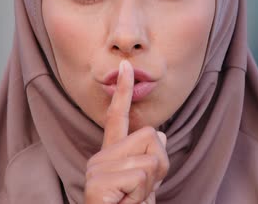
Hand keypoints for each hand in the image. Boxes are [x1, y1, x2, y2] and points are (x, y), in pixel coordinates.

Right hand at [84, 60, 168, 203]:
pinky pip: (139, 177)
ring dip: (151, 185)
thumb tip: (161, 135)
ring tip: (132, 200)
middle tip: (141, 190)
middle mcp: (100, 157)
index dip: (124, 91)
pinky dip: (141, 195)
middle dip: (159, 165)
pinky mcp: (97, 184)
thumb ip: (152, 160)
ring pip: (150, 159)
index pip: (118, 117)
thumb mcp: (146, 185)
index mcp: (111, 154)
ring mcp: (96, 170)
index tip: (128, 66)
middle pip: (151, 137)